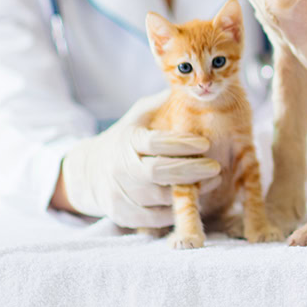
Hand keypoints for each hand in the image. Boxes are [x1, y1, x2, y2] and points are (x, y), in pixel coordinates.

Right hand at [60, 91, 222, 227]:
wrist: (90, 171)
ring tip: (214, 182)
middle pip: (158, 172)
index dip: (181, 144)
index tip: (206, 143)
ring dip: (189, 192)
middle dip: (191, 170)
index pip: (154, 142)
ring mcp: (119, 193)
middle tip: (217, 167)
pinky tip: (195, 200)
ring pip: (159, 198)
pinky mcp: (123, 215)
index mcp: (127, 139)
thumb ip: (166, 104)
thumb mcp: (141, 115)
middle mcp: (120, 167)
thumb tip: (195, 87)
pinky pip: (154, 218)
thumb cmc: (128, 137)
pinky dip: (176, 211)